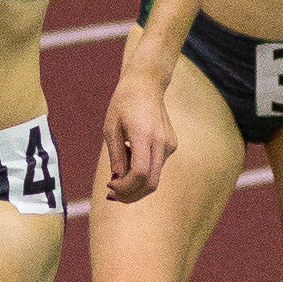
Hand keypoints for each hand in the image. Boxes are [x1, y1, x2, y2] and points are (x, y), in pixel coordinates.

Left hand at [100, 64, 176, 203]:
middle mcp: (162, 142)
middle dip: (132, 195)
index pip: (141, 174)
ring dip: (135, 184)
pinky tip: (129, 157)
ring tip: (117, 175)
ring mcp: (169, 145)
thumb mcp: (111, 129)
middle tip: (113, 196)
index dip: (125, 187)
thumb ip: (116, 157)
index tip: (110, 187)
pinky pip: (156, 166)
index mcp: (144, 136)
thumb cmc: (123, 104)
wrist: (146, 85)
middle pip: (151, 183)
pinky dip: (142, 172)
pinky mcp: (171, 145)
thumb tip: (117, 181)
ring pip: (154, 177)